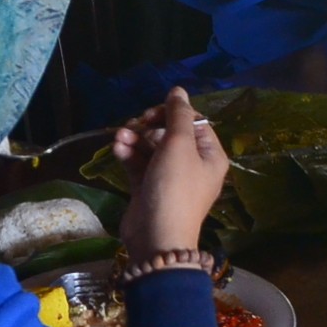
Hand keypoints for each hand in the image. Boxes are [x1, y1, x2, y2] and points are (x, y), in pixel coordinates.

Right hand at [113, 88, 227, 263]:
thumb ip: (178, 115)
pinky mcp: (148, 187)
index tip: (153, 112)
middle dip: (149, 125)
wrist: (157, 237)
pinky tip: (117, 148)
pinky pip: (139, 163)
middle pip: (169, 132)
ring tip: (120, 137)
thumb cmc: (174, 188)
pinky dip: (129, 154)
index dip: (172, 112)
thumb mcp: (179, 145)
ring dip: (134, 138)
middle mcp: (192, 164)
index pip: (193, 121)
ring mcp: (169, 177)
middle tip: (135, 124)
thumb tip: (178, 90)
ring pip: (150, 147)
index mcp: (210, 154)